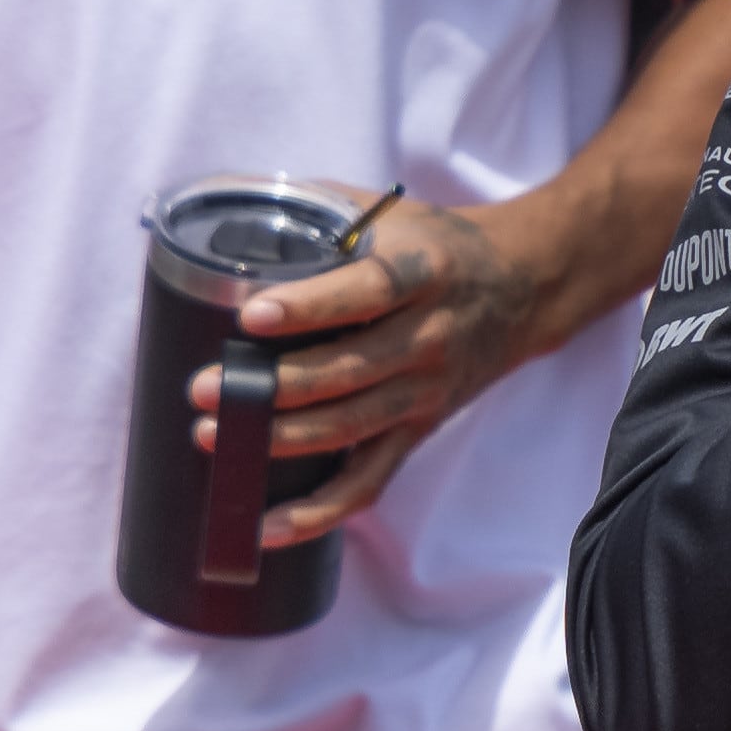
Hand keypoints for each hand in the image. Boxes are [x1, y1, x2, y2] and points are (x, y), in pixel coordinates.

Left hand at [195, 197, 552, 548]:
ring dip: (281, 439)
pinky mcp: (420, 430)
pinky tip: (269, 527)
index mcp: (422, 273)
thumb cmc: (439, 246)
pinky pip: (369, 481)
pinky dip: (321, 512)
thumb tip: (236, 202)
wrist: (523, 287)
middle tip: (206, 388)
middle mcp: (428, 337)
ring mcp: (425, 391)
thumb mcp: (393, 215)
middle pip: (349, 373)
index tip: (251, 314)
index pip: (365, 293)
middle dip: (272, 387)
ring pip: (351, 428)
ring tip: (215, 437)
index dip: (309, 307)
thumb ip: (323, 211)